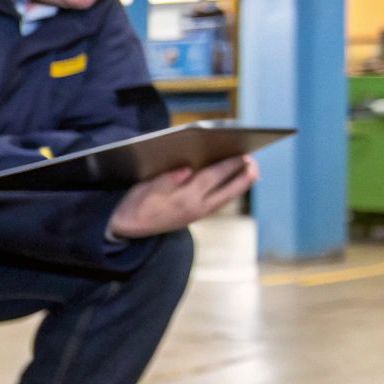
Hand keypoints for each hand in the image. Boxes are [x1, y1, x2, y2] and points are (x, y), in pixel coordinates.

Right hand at [108, 155, 256, 239]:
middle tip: (255, 163)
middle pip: (227, 191)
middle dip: (242, 177)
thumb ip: (166, 179)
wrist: (129, 229)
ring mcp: (197, 214)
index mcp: (184, 198)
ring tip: (251, 171)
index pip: (212, 177)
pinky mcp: (195, 216)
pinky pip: (219, 202)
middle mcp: (195, 208)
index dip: (229, 165)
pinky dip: (229, 191)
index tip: (244, 154)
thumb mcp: (145, 189)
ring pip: (225, 198)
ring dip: (240, 185)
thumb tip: (186, 169)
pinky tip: (233, 184)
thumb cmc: (136, 204)